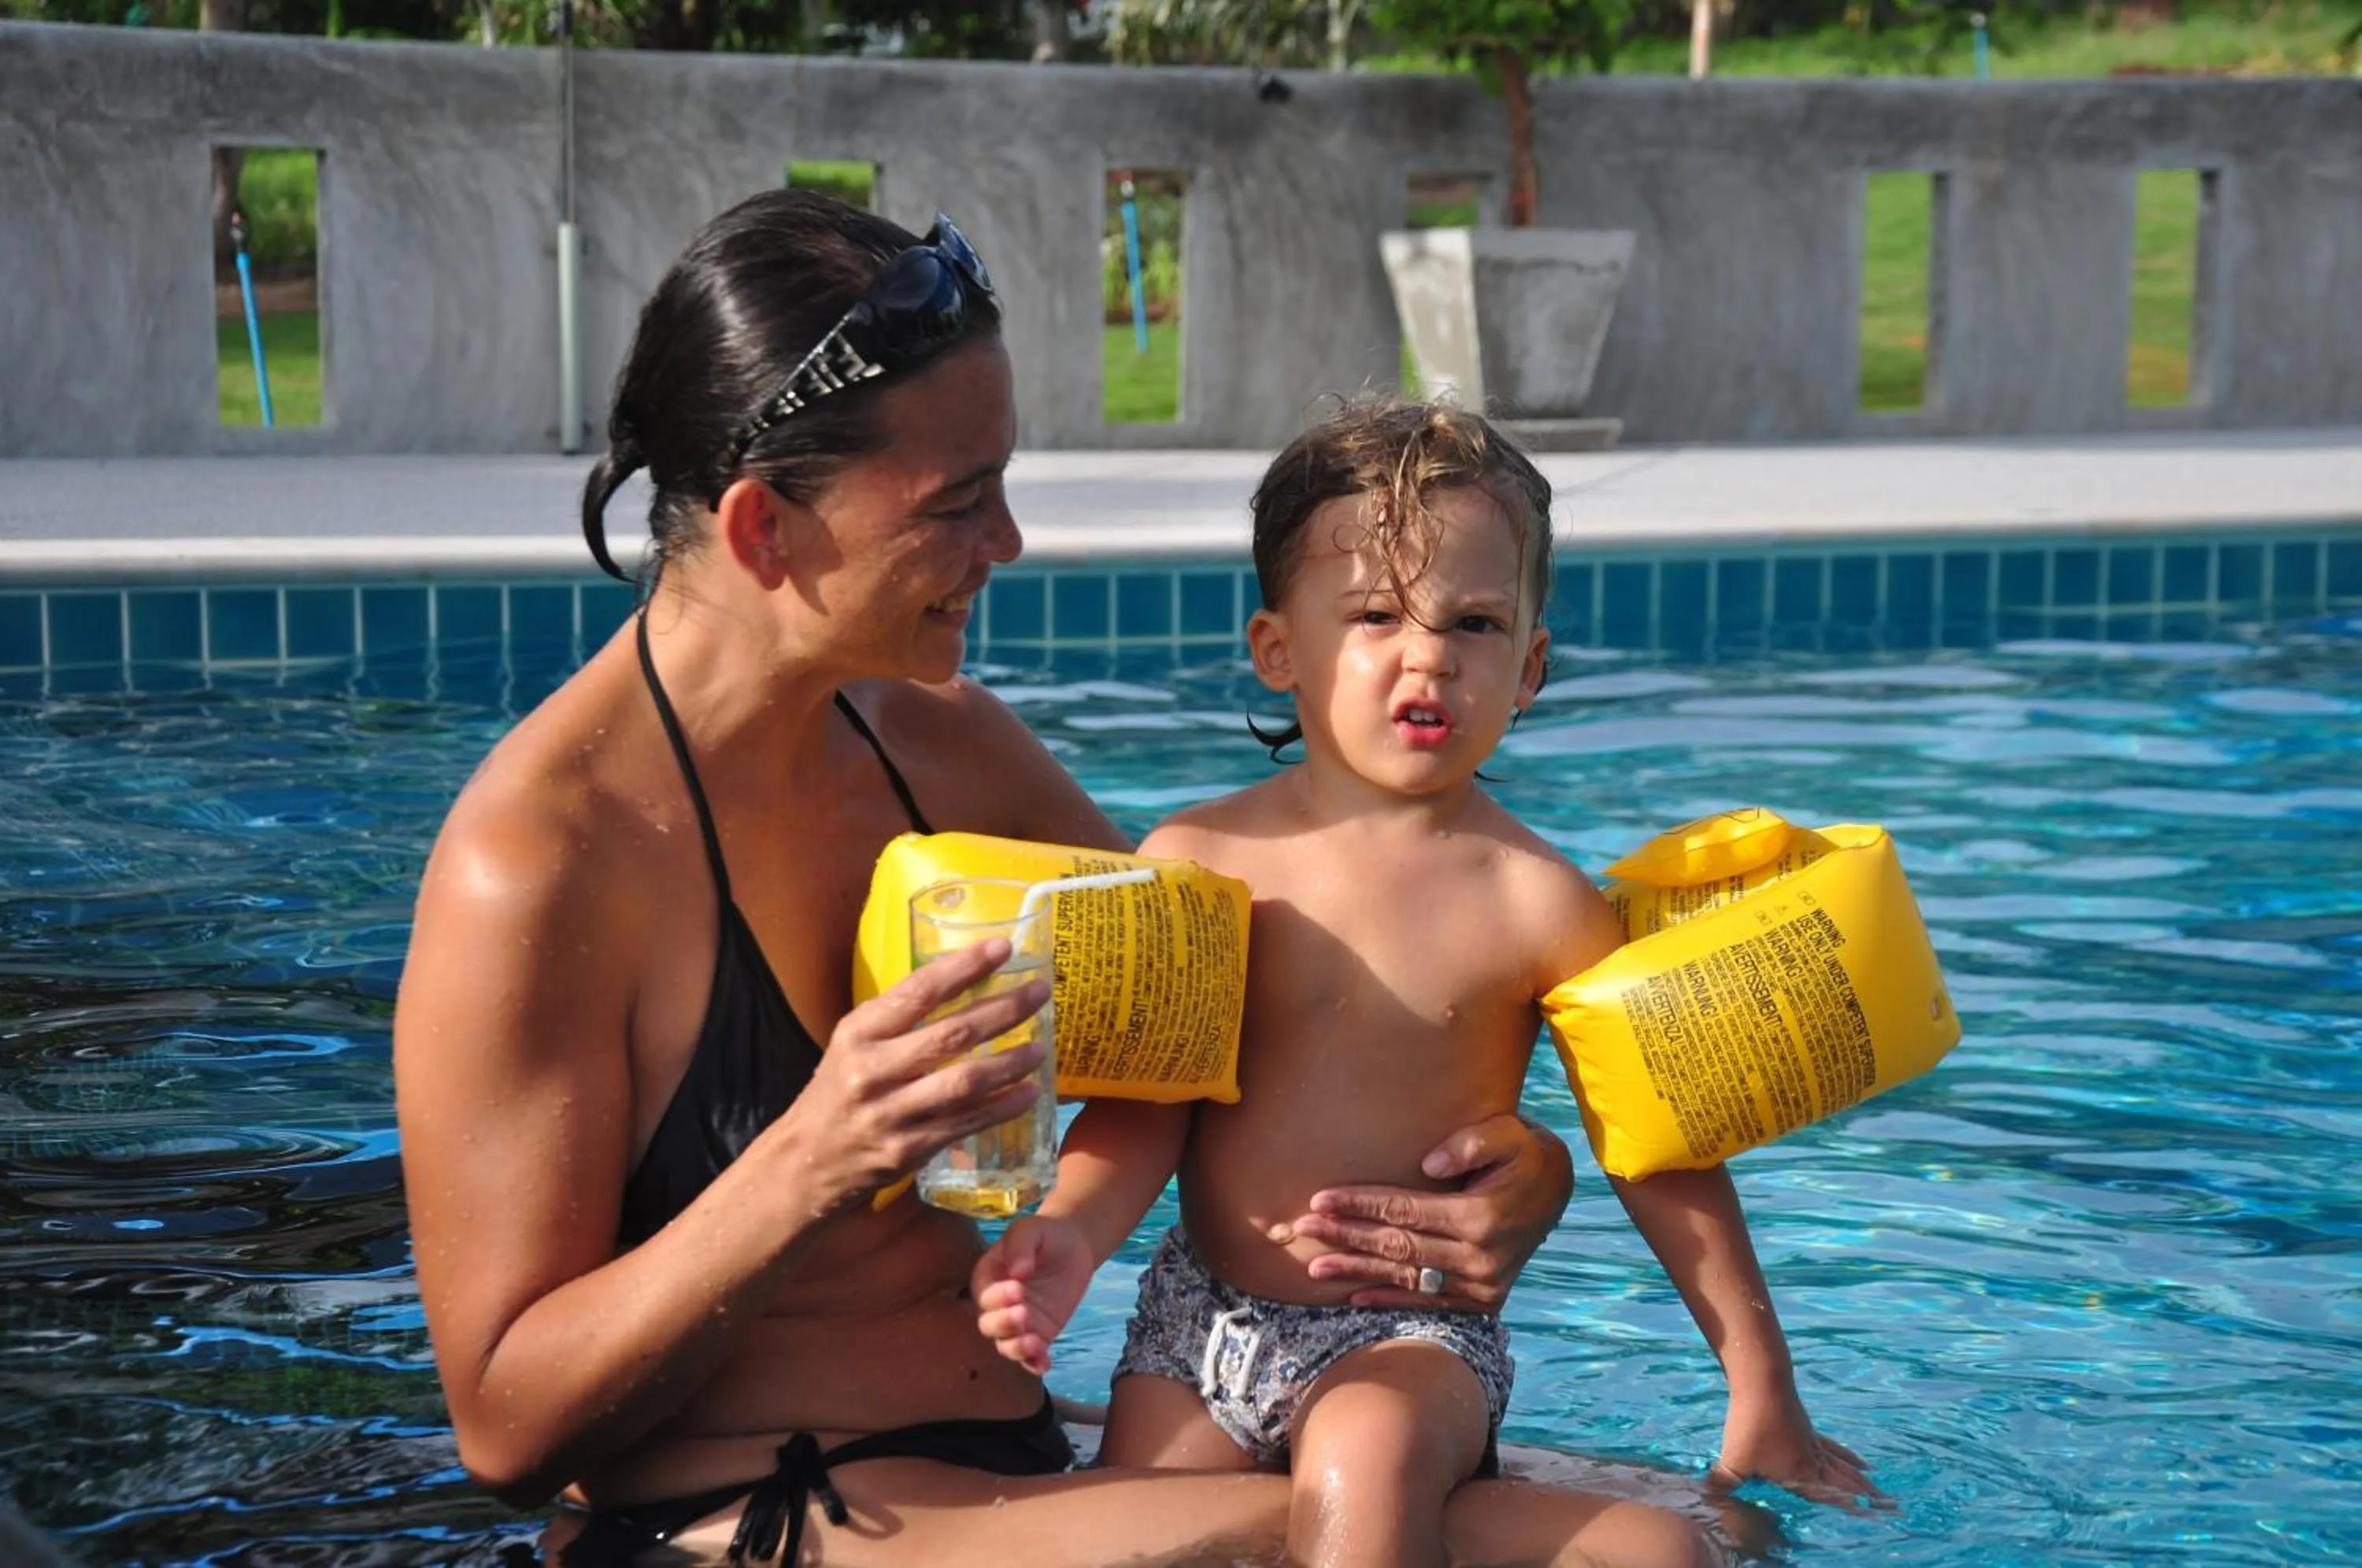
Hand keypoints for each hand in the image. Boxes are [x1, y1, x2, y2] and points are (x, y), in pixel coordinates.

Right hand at [772, 937, 1048, 1215]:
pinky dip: (1003, 1107)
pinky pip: (967, 1123)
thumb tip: (964, 980)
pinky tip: (1028, 1092)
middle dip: (1003, 1010)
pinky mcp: (909, 1150)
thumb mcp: (855, 1043)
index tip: (1002, 948)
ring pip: (964, 1082)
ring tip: (1041, 1047)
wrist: (808, 1160)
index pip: (918, 991)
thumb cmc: (840, 1089)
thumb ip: (899, 1017)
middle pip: (950, 1035)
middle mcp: (872, 1071)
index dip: (964, 968)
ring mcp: (891, 1114)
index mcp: (859, 1033)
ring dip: (1010, 1063)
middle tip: (1040, 993)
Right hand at [971, 1214, 1095, 1374]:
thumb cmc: (1044, 1234)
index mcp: (987, 1278)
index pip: (984, 1295)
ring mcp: (1018, 1323)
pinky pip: (1031, 1356)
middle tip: (1023, 1314)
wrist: (1073, 1246)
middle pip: (990, 1325)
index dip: (998, 1296)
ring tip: (1035, 1343)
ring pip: (1007, 1345)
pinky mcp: (1039, 1334)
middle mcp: (997, 1305)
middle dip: (1003, 1324)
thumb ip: (1020, 1244)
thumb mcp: (1030, 1228)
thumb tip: (1018, 1271)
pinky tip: (1045, 1363)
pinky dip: (1035, 1363)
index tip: (1018, 1287)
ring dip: (1017, 1348)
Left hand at [1282, 1114, 1573, 1311]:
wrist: (1558, 1190)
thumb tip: (1428, 1165)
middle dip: (1345, 1236)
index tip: (1320, 1199)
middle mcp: (1479, 1257)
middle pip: (1397, 1246)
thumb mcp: (1508, 1134)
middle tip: (1302, 1230)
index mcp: (1481, 1216)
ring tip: (1314, 1267)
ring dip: (1357, 1272)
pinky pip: (1428, 1302)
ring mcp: (1482, 1283)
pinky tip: (1355, 1296)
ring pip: (1406, 1278)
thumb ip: (1470, 1143)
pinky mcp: (1483, 1299)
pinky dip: (1390, 1299)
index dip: (1360, 1205)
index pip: (1405, 1211)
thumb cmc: (1523, 1153)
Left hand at [1710, 1384, 1887, 1511]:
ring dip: (1861, 1480)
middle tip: (1892, 1507)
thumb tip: (1703, 1496)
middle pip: (1845, 1483)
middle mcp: (1813, 1460)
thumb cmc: (1749, 1425)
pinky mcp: (1807, 1426)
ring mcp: (1813, 1442)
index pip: (1829, 1498)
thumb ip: (1721, 1484)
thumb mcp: (1732, 1461)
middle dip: (1868, 1498)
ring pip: (1844, 1466)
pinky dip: (1848, 1456)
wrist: (1762, 1381)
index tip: (1873, 1517)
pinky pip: (1834, 1447)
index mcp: (1800, 1475)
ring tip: (1880, 1488)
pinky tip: (1860, 1461)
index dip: (1850, 1509)